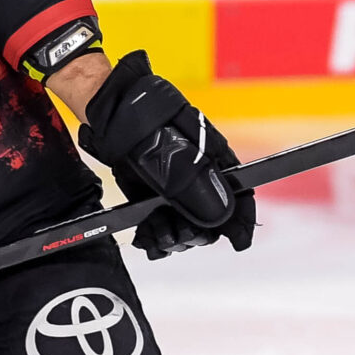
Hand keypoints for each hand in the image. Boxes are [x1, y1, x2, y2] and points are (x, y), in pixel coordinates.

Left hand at [76, 51, 256, 259]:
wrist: (111, 112)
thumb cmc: (145, 122)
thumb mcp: (171, 154)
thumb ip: (195, 187)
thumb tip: (221, 217)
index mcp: (215, 160)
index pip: (239, 194)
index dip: (243, 221)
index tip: (239, 242)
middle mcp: (200, 177)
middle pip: (211, 219)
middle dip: (196, 233)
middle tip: (175, 235)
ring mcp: (177, 188)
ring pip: (186, 226)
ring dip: (173, 238)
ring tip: (155, 238)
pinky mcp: (154, 196)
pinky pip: (163, 225)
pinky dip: (155, 236)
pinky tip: (147, 239)